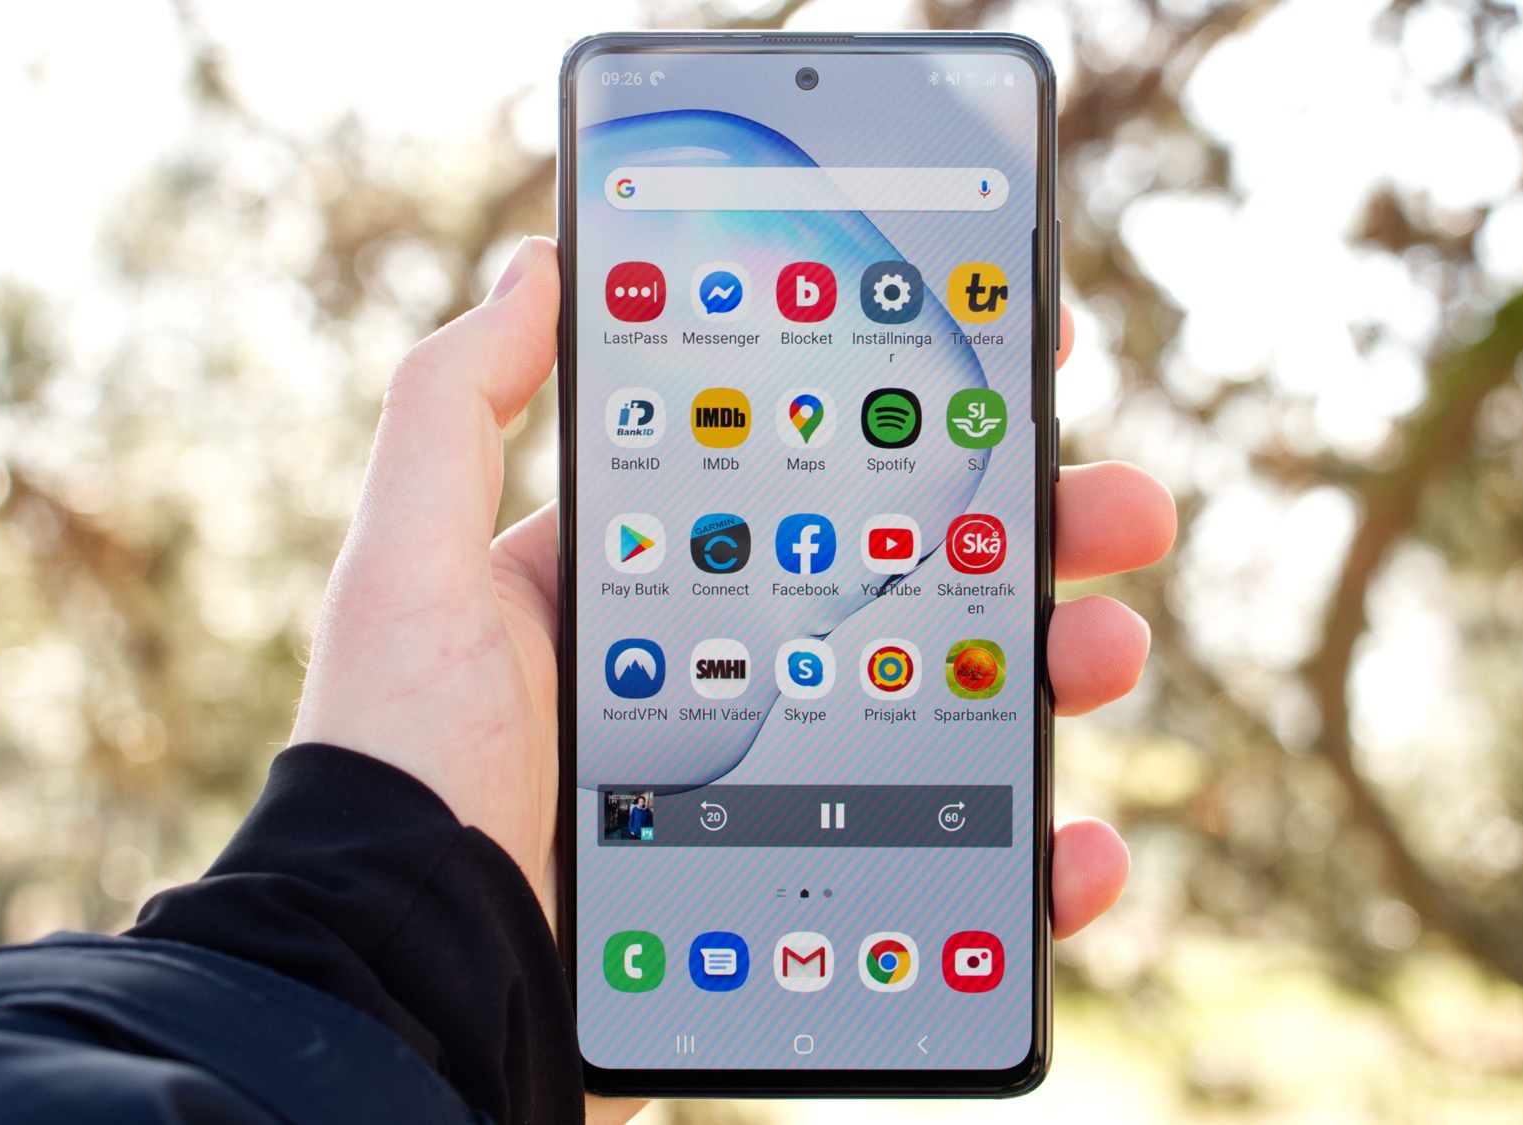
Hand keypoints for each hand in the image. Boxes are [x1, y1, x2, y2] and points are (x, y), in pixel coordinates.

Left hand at [292, 237, 1176, 1121]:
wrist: (413, 992)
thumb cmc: (403, 777)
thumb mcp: (411, 574)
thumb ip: (457, 414)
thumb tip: (538, 265)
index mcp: (656, 590)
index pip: (813, 480)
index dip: (920, 418)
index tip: (1016, 351)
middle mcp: (734, 677)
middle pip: (918, 585)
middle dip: (1035, 535)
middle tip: (1119, 508)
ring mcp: (783, 790)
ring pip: (962, 715)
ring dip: (1060, 672)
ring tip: (1107, 647)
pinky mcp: (813, 897)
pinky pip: (955, 875)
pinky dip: (1035, 866)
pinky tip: (1078, 847)